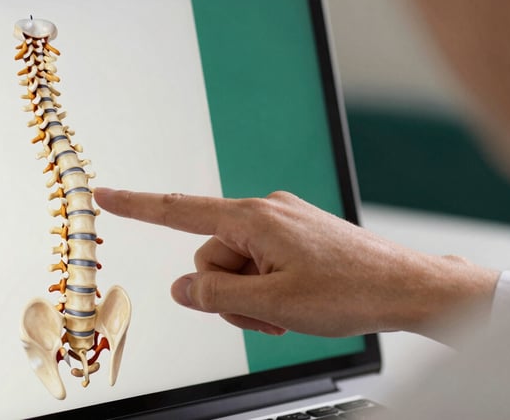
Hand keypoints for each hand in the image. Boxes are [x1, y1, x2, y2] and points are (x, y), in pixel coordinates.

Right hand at [93, 188, 499, 338]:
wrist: (405, 286)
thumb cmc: (349, 289)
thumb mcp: (271, 304)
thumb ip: (216, 295)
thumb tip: (182, 287)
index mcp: (252, 219)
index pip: (179, 211)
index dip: (136, 206)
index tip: (104, 195)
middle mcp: (264, 211)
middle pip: (211, 255)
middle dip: (227, 291)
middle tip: (265, 314)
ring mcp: (282, 222)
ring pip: (237, 264)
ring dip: (250, 295)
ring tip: (285, 312)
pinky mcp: (295, 234)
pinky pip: (261, 261)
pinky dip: (267, 287)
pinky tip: (294, 302)